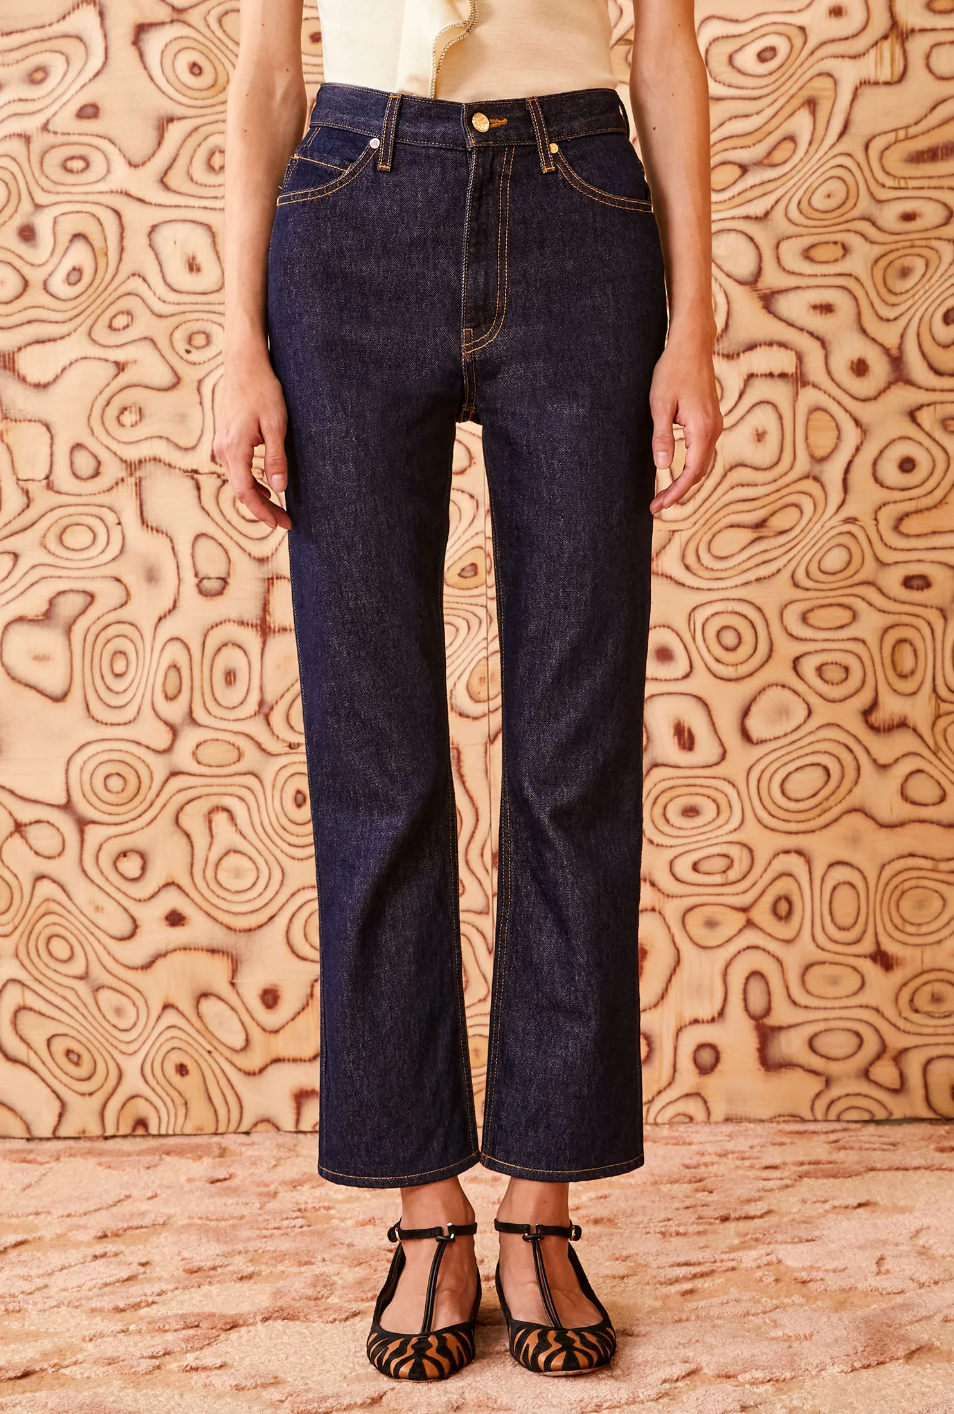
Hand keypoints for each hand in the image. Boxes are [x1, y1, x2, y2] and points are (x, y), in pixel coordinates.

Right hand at [212, 348, 291, 530]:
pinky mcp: (225, 438)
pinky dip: (252, 481)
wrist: (243, 364)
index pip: (246, 492)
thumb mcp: (276, 425)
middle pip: (241, 490)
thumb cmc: (263, 390)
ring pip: (239, 480)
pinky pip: (237, 468)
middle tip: (286, 521)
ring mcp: (221, 444)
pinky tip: (267, 485)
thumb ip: (276, 458)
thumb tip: (279, 489)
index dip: (263, 512)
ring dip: (258, 496)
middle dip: (263, 509)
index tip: (280, 524)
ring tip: (279, 508)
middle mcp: (222, 450)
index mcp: (234, 449)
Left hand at [648, 322, 722, 514]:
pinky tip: (676, 471)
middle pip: (699, 473)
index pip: (691, 473)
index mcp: (702, 430)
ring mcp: (714, 425)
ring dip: (685, 481)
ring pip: (702, 463)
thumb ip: (662, 437)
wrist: (692, 345)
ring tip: (664, 494)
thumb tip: (662, 467)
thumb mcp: (660, 405)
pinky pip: (703, 451)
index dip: (675, 493)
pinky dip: (690, 467)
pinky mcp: (710, 420)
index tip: (658, 506)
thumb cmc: (673, 371)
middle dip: (678, 492)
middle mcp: (713, 430)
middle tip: (656, 506)